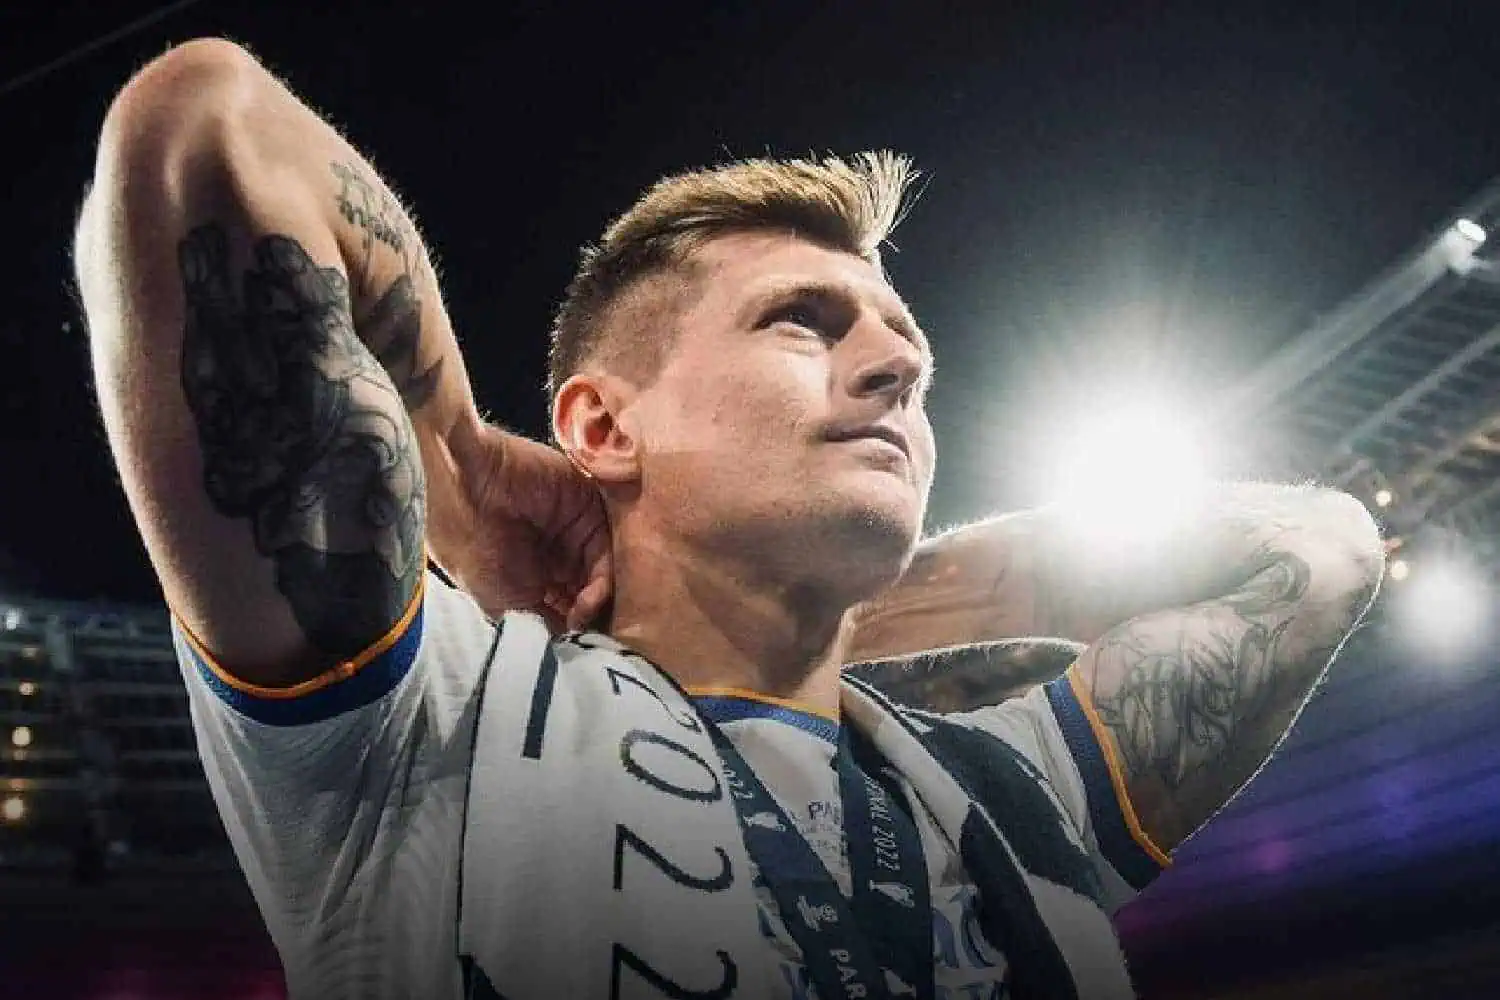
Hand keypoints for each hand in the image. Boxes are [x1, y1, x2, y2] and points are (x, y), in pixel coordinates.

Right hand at [429, 421, 612, 632]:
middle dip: (594, 618)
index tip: (580, 653)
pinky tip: (588, 602)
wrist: (464, 493)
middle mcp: (560, 553)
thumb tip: (572, 645)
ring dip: (598, 605)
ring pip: (605, 575)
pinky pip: (608, 553)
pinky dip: (603, 583)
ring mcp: (577, 532)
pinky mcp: (591, 510)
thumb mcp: (506, 603)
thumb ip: (545, 622)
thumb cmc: (473, 552)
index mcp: (535, 575)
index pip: (570, 607)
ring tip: (583, 620)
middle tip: (592, 641)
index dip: (578, 630)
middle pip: (592, 590)